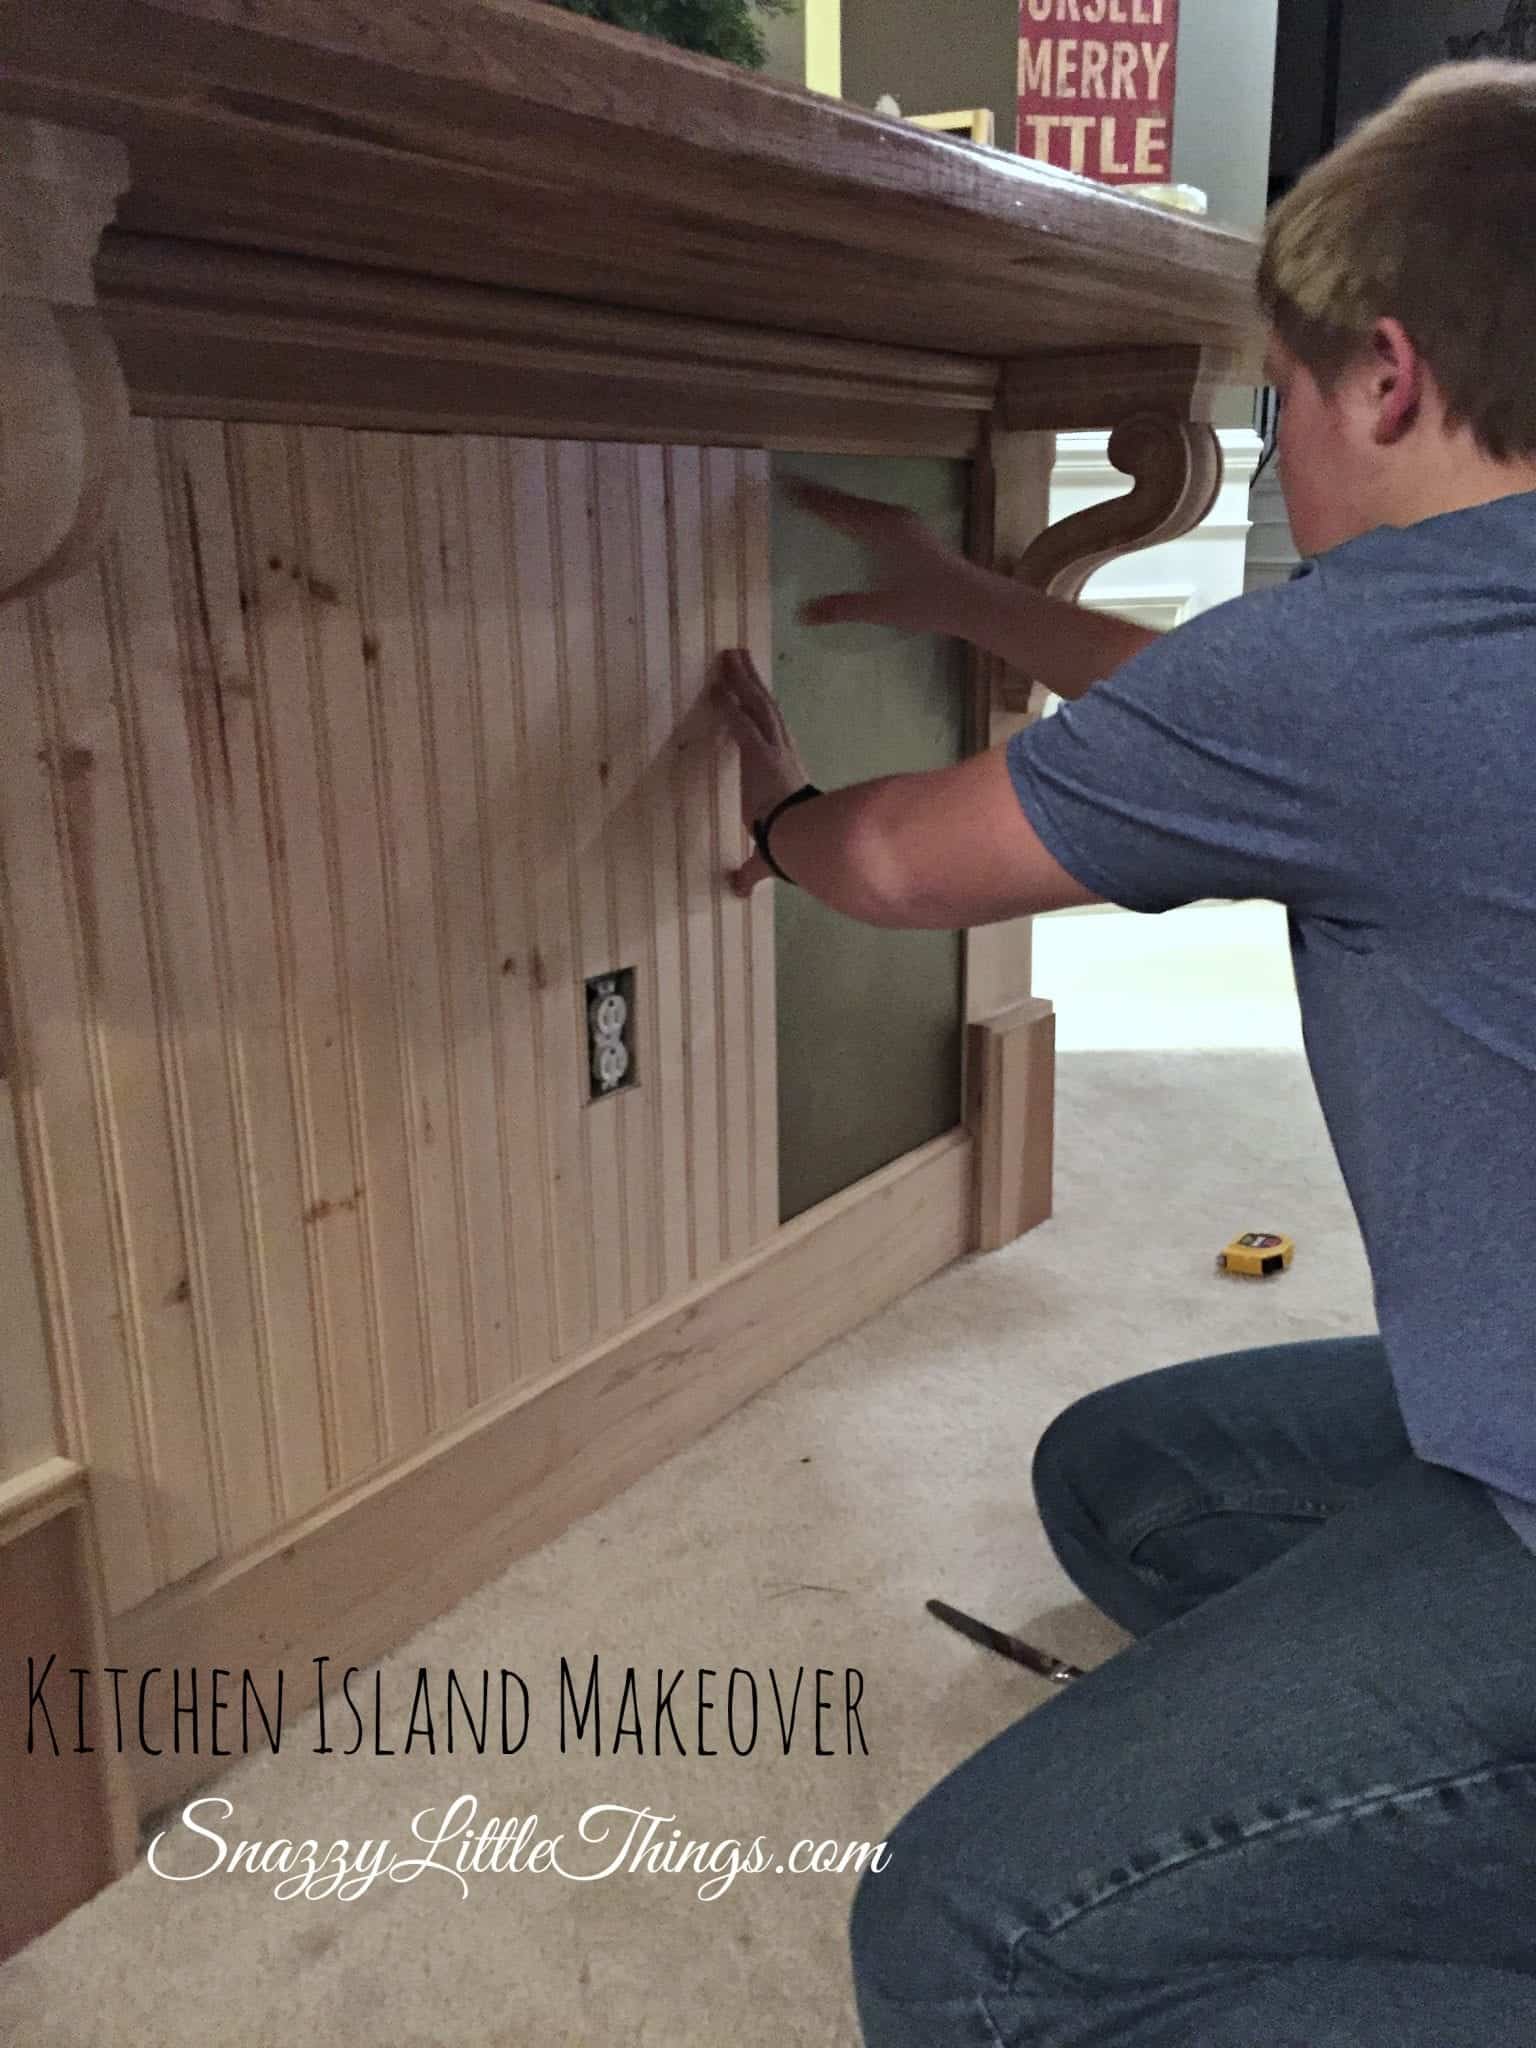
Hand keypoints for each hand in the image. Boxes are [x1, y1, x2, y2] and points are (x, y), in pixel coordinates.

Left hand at [710, 647, 812, 898]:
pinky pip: (741, 725)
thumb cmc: (793, 848)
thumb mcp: (767, 857)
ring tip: (730, 654)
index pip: (770, 734)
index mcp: (785, 774)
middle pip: (765, 709)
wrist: (804, 845)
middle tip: (738, 655)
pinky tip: (714, 687)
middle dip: (750, 681)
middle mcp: (782, 755)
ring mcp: (773, 752)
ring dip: (741, 680)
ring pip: (757, 706)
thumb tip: (737, 892)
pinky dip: (728, 705)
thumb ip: (750, 871)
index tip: (751, 692)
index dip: (759, 712)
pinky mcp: (760, 755)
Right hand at [787, 477, 977, 635]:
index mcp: (879, 530)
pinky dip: (855, 510)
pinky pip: (874, 511)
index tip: (787, 487)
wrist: (970, 598)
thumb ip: (841, 608)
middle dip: (820, 495)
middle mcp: (891, 518)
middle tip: (792, 485)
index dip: (811, 500)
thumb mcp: (880, 608)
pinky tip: (851, 516)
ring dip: (838, 500)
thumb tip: (801, 614)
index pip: (836, 510)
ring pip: (862, 505)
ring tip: (814, 496)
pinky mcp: (912, 529)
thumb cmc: (927, 603)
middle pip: (847, 502)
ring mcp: (904, 521)